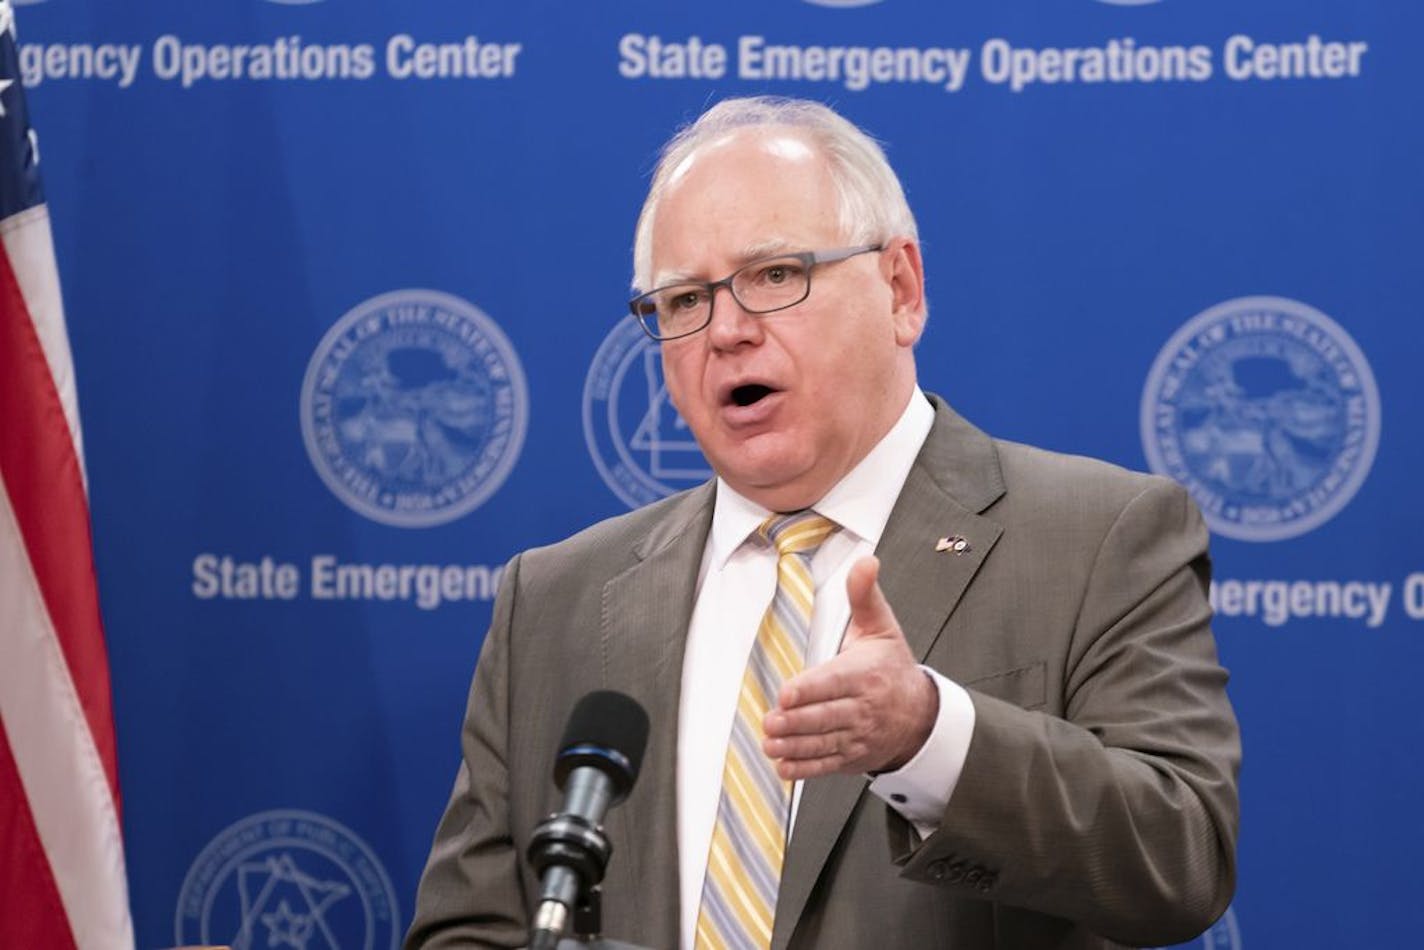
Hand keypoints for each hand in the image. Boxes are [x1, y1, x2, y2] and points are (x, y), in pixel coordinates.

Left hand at [762, 556, 937, 779]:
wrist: (920, 715)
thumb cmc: (892, 666)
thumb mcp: (883, 627)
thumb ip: (865, 595)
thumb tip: (866, 561)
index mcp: (866, 674)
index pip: (835, 682)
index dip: (811, 688)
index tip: (788, 693)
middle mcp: (862, 707)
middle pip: (827, 716)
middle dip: (798, 721)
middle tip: (771, 721)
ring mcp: (857, 735)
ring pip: (824, 742)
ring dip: (795, 746)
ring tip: (770, 743)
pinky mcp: (851, 756)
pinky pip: (827, 764)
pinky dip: (805, 769)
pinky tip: (783, 766)